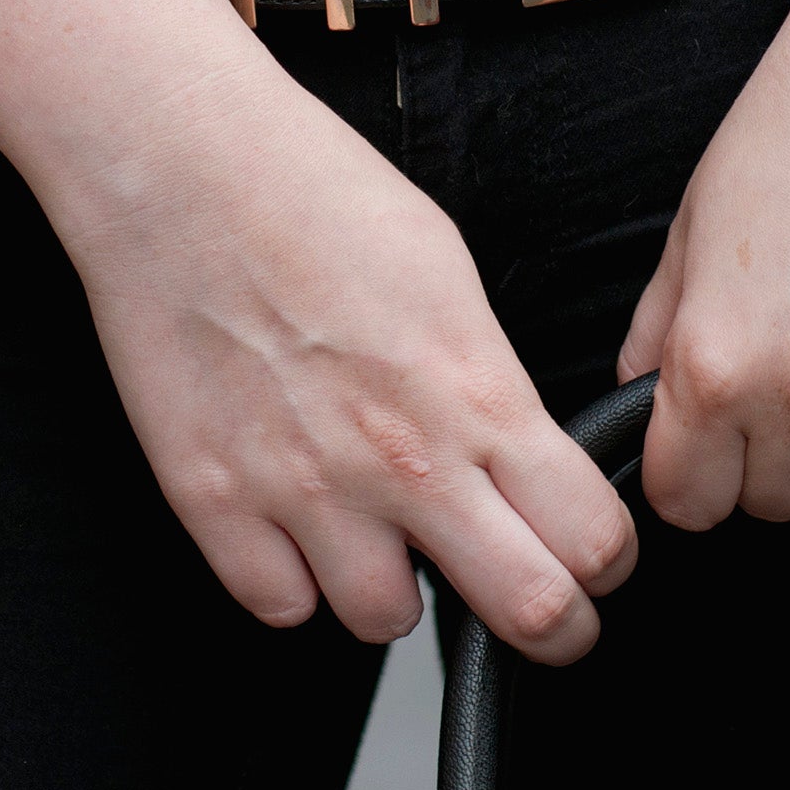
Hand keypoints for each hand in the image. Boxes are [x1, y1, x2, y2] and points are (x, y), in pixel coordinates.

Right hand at [58, 71, 637, 662]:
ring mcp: (303, 491)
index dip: (608, 561)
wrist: (181, 167)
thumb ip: (489, 384)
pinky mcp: (212, 502)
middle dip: (554, 623)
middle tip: (540, 605)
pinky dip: (295, 578)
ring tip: (381, 530)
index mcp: (476, 393)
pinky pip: (281, 606)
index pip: (593, 539)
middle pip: (531, 612)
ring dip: (396, 589)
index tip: (596, 556)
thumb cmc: (314, 194)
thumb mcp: (449, 277)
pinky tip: (297, 520)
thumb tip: (518, 456)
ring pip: (388, 623)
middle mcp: (401, 459)